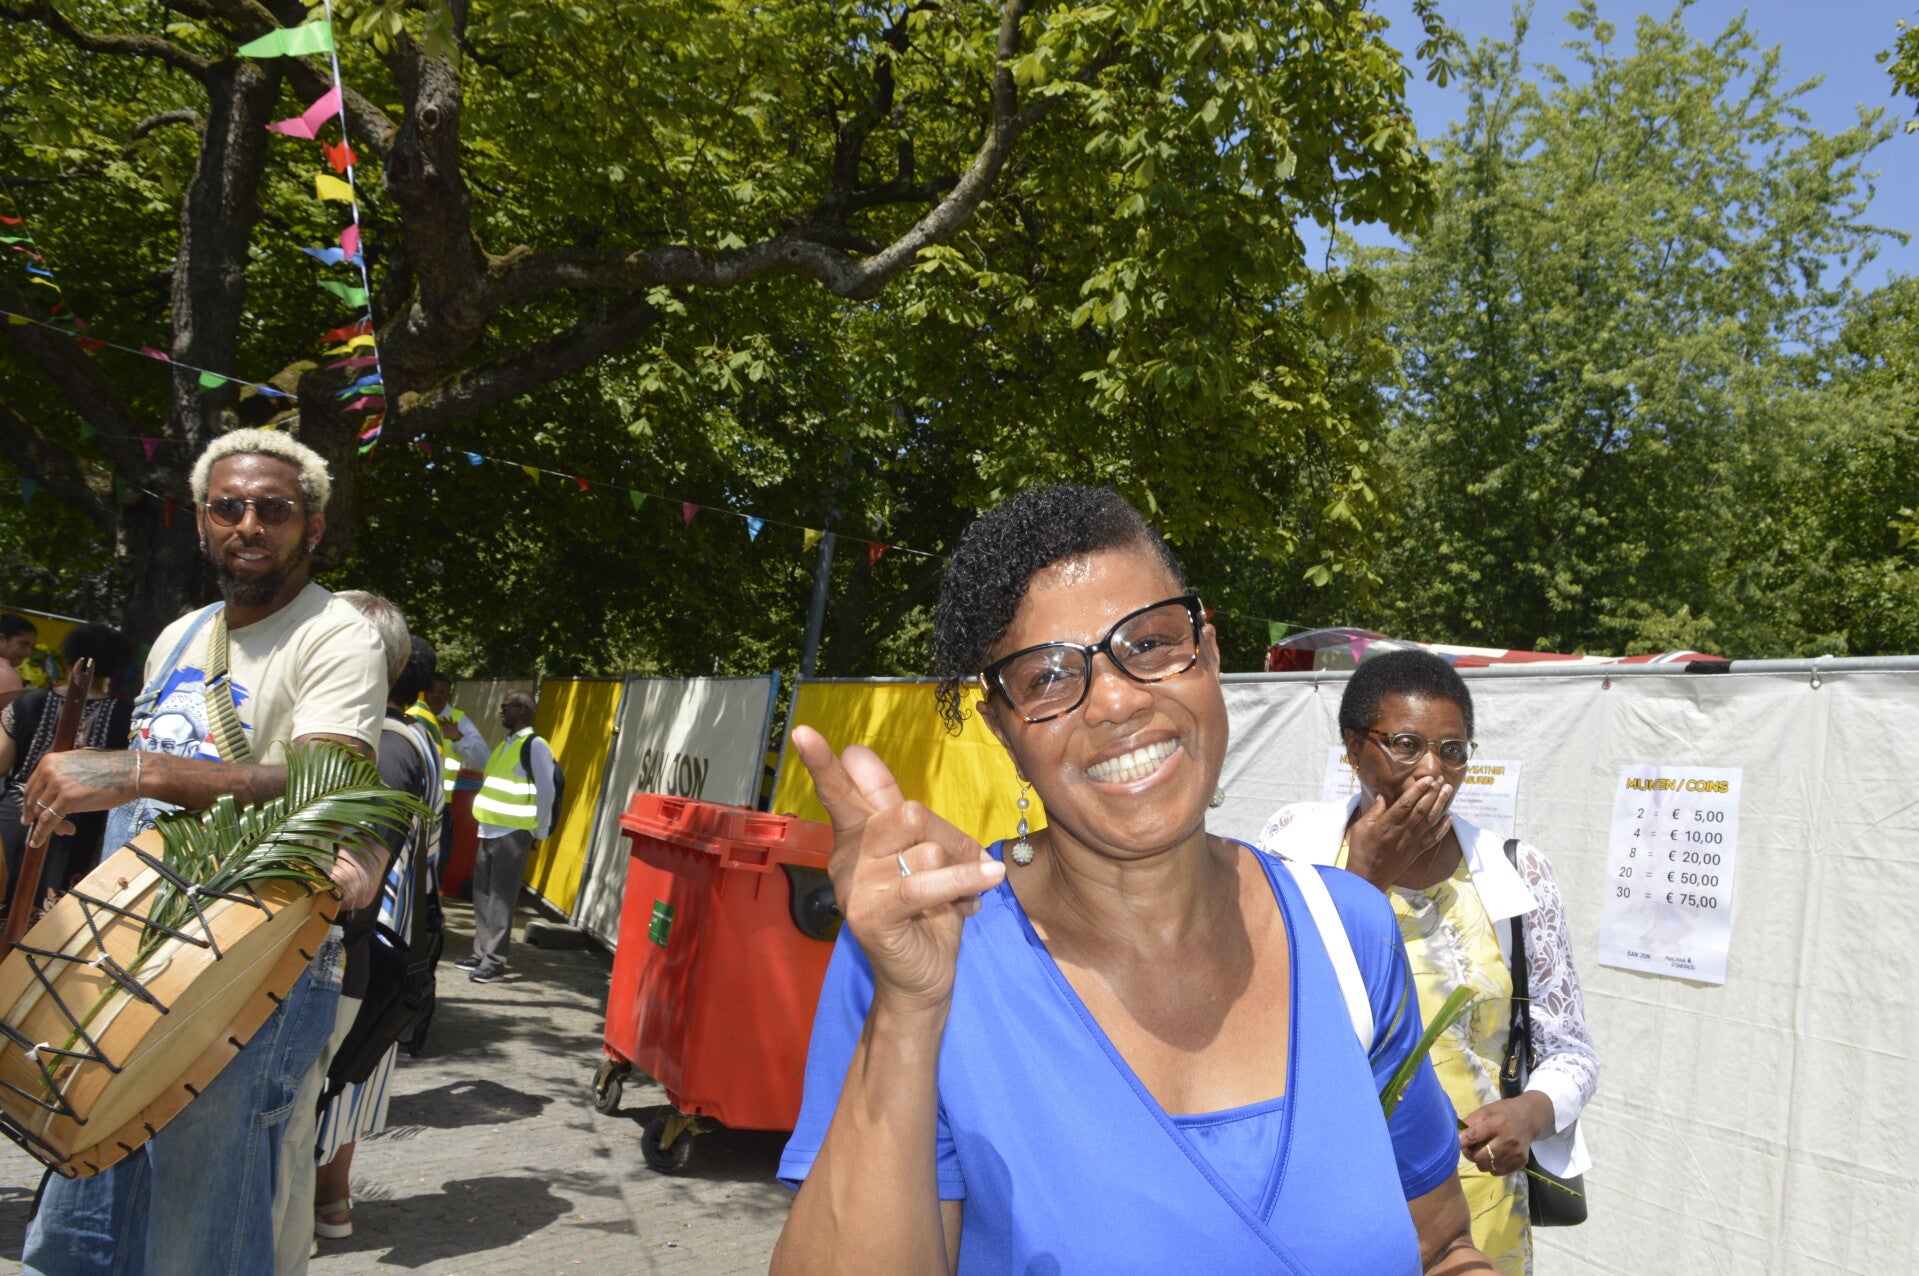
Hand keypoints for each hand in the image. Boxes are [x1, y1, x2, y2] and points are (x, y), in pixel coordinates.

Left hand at [21, 749, 137, 851]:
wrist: (131, 772)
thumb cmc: (113, 767)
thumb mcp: (80, 761)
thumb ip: (64, 770)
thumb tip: (56, 784)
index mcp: (50, 760)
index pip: (32, 786)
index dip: (31, 802)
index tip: (31, 812)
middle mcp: (49, 771)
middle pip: (33, 799)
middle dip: (35, 815)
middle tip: (37, 825)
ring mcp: (57, 785)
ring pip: (41, 811)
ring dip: (46, 826)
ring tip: (64, 831)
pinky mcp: (66, 800)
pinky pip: (47, 820)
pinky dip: (40, 834)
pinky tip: (37, 842)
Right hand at [793, 725, 1004, 1014]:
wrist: (923, 977)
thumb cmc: (925, 911)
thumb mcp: (917, 851)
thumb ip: (895, 806)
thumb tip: (860, 753)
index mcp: (856, 835)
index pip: (838, 789)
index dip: (822, 761)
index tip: (803, 731)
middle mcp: (847, 856)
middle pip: (907, 812)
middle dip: (950, 837)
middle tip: (967, 861)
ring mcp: (854, 886)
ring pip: (924, 848)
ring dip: (960, 871)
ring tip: (962, 896)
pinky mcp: (870, 914)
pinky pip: (924, 883)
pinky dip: (964, 881)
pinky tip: (988, 882)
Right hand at [1344, 775, 1453, 888]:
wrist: (1369, 878)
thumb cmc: (1361, 850)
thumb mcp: (1361, 827)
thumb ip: (1374, 811)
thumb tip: (1383, 796)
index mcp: (1387, 824)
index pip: (1406, 803)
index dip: (1418, 790)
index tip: (1427, 779)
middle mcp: (1402, 832)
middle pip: (1422, 809)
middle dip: (1433, 793)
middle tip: (1441, 779)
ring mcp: (1412, 842)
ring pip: (1430, 820)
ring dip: (1440, 804)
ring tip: (1448, 790)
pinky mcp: (1417, 851)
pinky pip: (1434, 838)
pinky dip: (1443, 828)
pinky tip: (1450, 817)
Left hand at [1459, 1093, 1554, 1176]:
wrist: (1528, 1118)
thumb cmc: (1502, 1113)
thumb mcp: (1485, 1111)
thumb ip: (1469, 1122)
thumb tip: (1453, 1135)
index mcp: (1497, 1123)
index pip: (1474, 1136)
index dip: (1461, 1141)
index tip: (1453, 1144)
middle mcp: (1508, 1139)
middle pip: (1479, 1157)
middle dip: (1471, 1154)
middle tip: (1471, 1148)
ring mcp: (1515, 1153)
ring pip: (1486, 1167)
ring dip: (1480, 1161)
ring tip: (1483, 1151)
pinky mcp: (1520, 1162)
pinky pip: (1497, 1172)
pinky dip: (1492, 1166)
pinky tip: (1495, 1156)